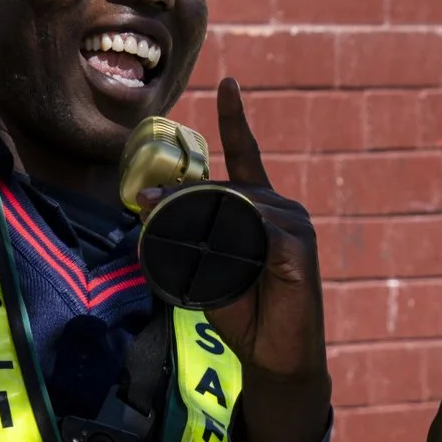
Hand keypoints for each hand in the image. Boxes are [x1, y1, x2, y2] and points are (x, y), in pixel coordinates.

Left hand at [148, 79, 329, 441]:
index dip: (235, 119)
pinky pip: (256, 230)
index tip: (228, 83)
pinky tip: (223, 252)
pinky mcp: (297, 248)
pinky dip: (232, 237)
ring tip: (168, 227)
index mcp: (261, 209)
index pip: (247, 154)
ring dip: (198, 214)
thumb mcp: (204, 270)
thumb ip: (186, 239)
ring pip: (237, 204)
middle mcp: (281, 210)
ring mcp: (293, 226)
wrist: (273, 357)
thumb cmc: (242, 314)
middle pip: (226, 185)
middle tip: (144, 201)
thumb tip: (150, 211)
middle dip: (182, 192)